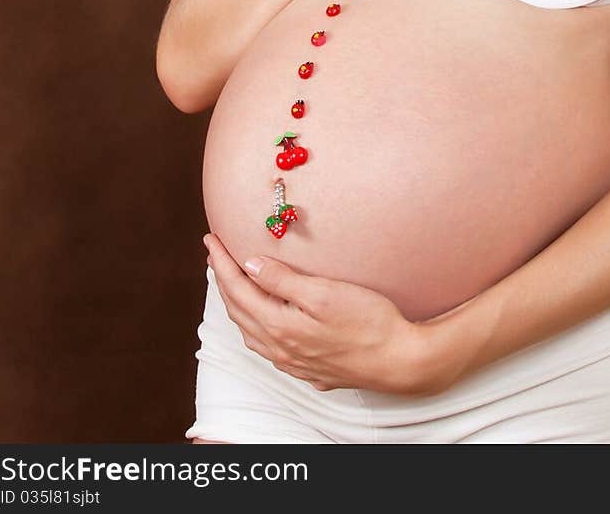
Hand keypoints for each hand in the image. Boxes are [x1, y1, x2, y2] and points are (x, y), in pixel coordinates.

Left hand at [203, 233, 435, 395]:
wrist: (398, 361)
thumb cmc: (368, 322)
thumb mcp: (324, 293)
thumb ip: (283, 280)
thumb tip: (249, 266)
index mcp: (279, 326)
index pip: (238, 288)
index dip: (221, 262)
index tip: (210, 240)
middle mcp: (279, 348)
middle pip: (238, 310)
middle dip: (222, 280)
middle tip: (215, 255)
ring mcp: (292, 362)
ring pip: (249, 331)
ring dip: (235, 304)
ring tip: (231, 282)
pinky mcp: (308, 369)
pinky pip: (266, 345)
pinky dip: (254, 324)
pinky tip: (261, 319)